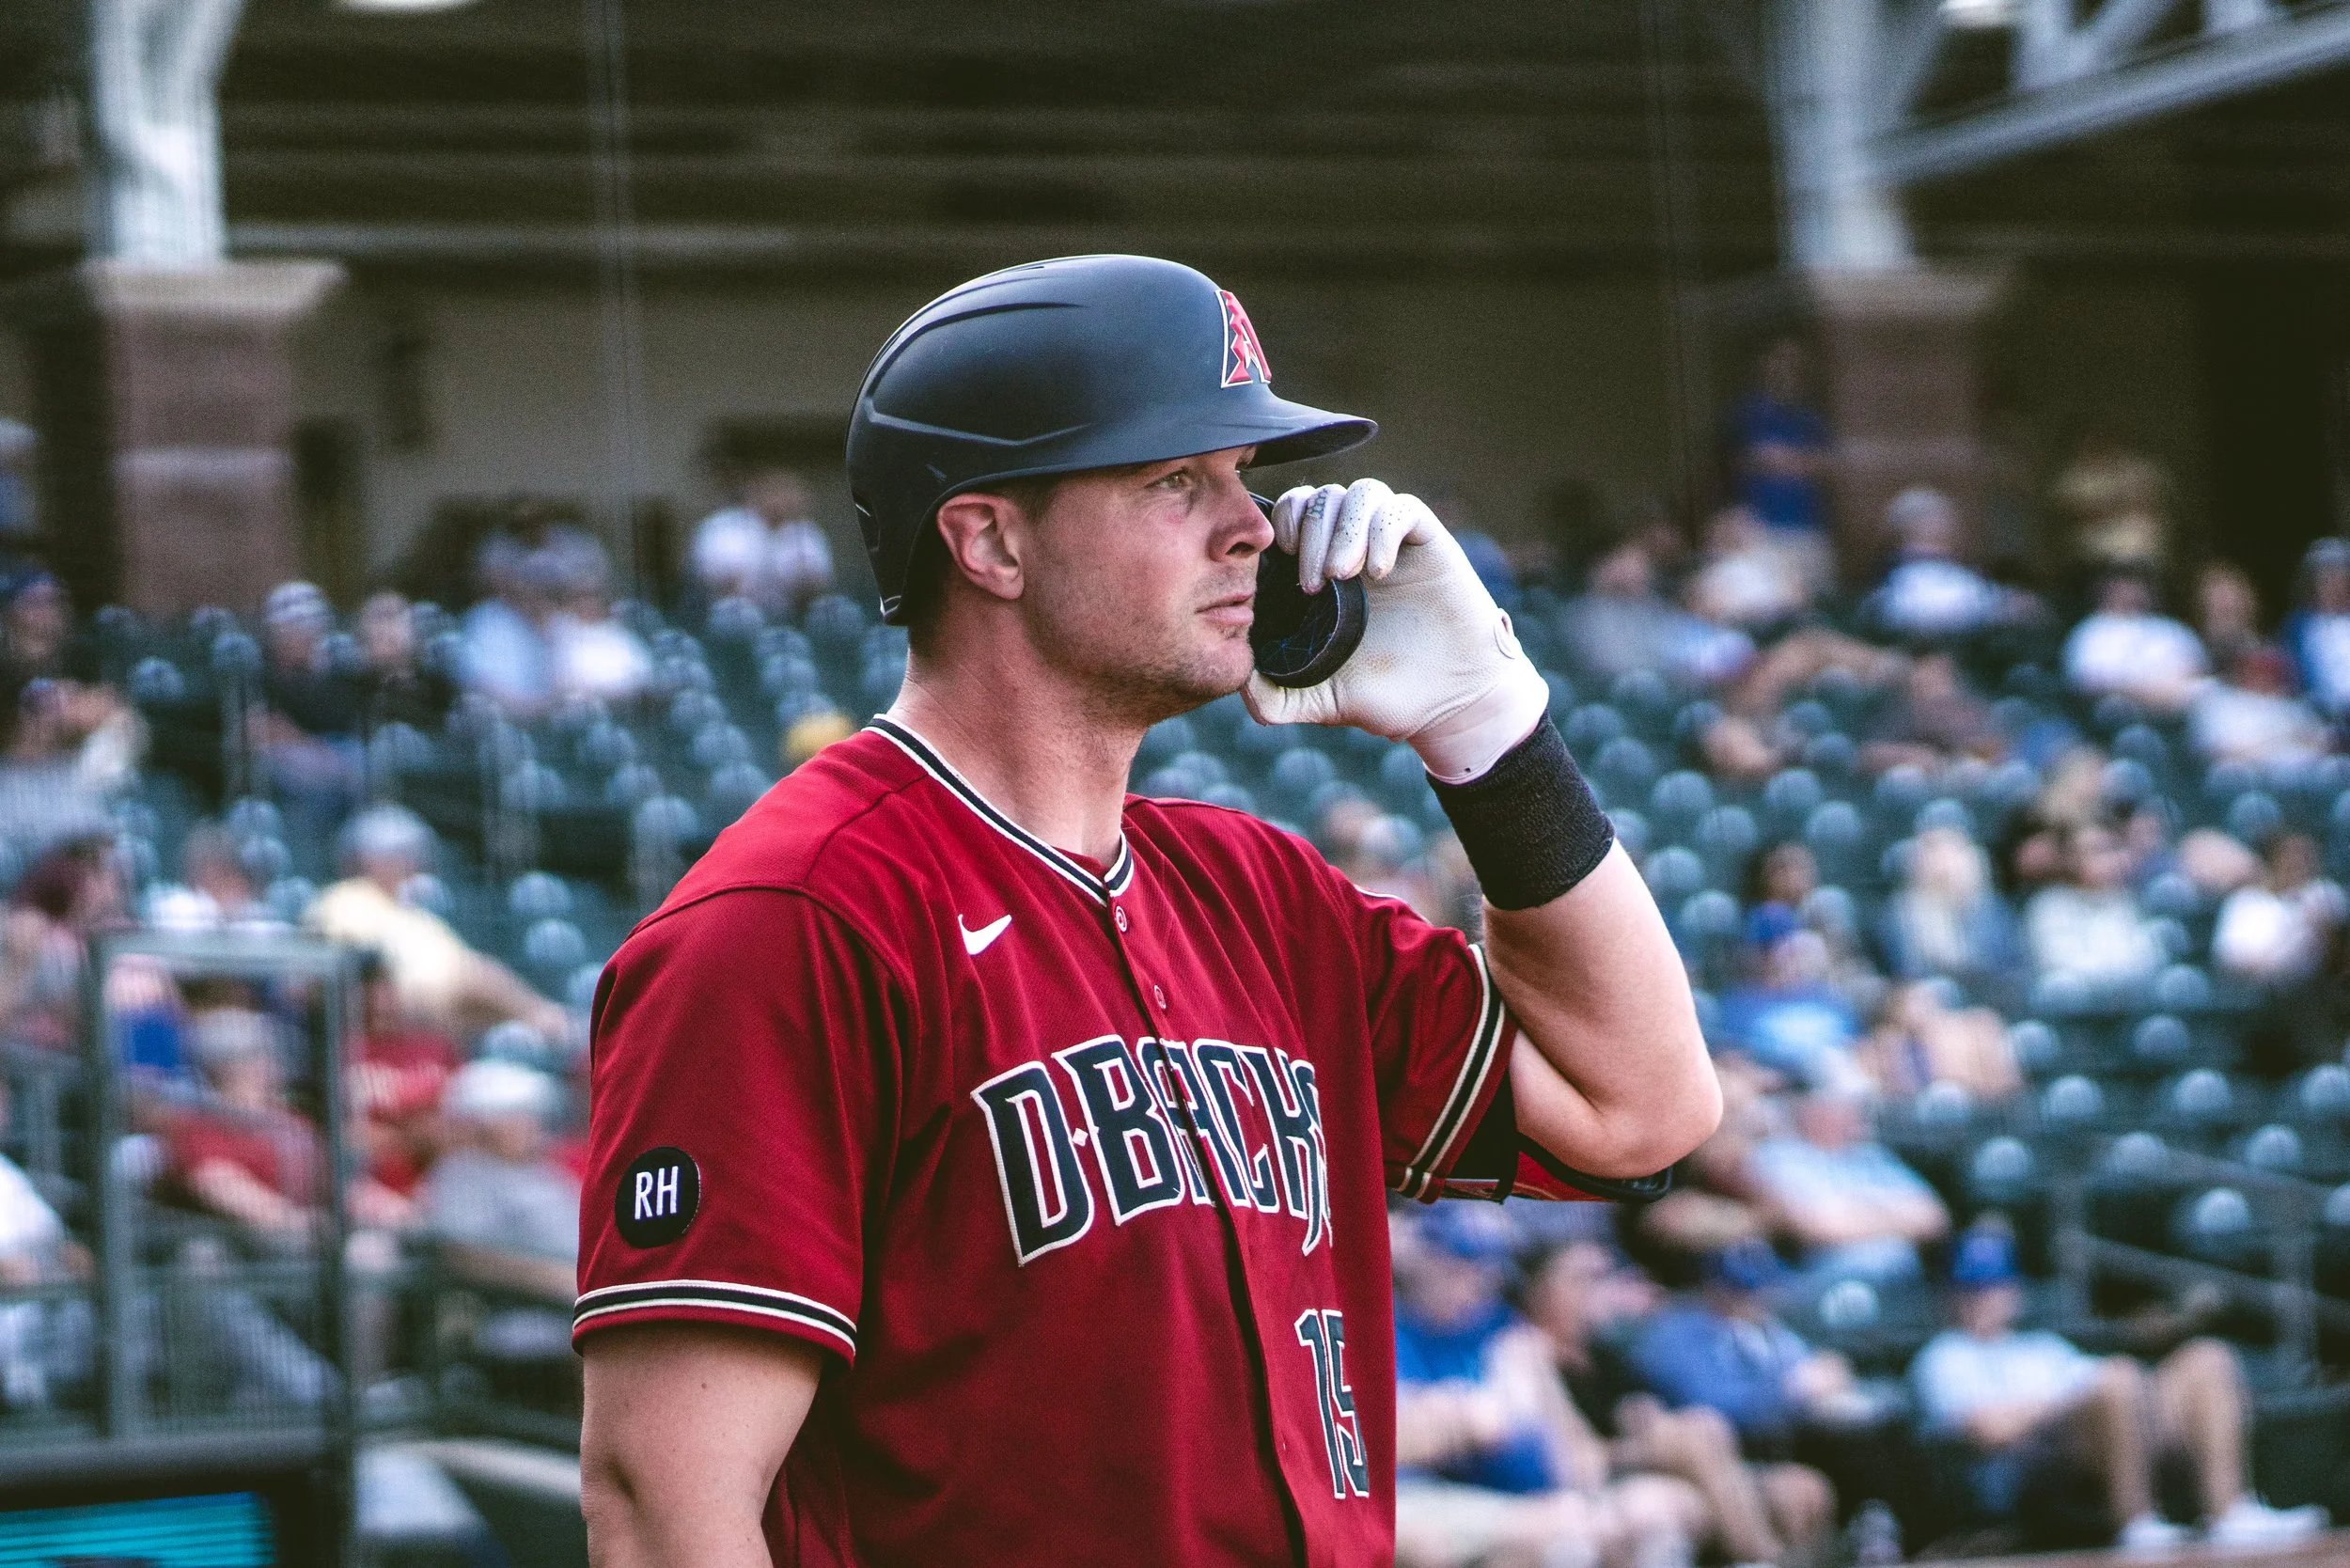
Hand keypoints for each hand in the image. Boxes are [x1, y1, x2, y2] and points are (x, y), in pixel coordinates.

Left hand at [1243, 479, 1549, 782]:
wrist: (1450, 704)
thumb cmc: (1387, 697)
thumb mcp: (1319, 699)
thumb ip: (1274, 697)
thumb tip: (1236, 682)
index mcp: (1324, 573)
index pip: (1292, 517)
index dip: (1279, 527)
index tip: (1277, 567)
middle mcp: (1357, 549)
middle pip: (1320, 498)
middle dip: (1308, 532)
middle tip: (1312, 584)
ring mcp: (1393, 543)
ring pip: (1358, 493)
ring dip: (1343, 529)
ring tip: (1343, 576)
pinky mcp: (1429, 542)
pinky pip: (1400, 507)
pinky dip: (1382, 531)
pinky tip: (1379, 573)